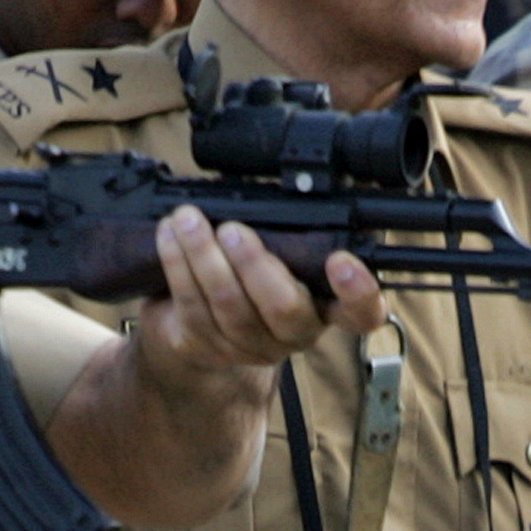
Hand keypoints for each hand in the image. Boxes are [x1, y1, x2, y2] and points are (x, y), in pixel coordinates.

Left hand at [134, 207, 385, 373]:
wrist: (193, 324)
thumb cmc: (247, 273)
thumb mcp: (278, 252)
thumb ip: (290, 234)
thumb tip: (287, 184)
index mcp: (325, 307)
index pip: (361, 314)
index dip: (359, 292)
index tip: (340, 260)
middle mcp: (293, 333)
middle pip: (284, 307)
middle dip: (255, 263)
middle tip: (234, 229)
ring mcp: (249, 346)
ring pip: (228, 303)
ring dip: (203, 254)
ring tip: (188, 219)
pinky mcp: (206, 346)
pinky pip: (192, 304)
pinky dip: (177, 264)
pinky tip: (169, 235)